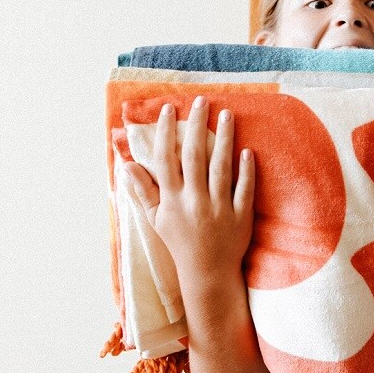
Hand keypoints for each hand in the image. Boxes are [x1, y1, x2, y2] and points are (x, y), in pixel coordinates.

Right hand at [123, 96, 255, 280]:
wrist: (207, 272)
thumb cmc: (179, 241)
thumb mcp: (156, 218)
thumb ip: (143, 191)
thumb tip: (126, 165)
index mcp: (171, 199)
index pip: (167, 158)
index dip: (167, 132)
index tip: (169, 109)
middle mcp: (193, 201)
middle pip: (195, 156)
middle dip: (197, 126)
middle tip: (201, 101)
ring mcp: (218, 209)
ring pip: (221, 168)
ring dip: (224, 139)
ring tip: (227, 114)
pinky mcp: (240, 217)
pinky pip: (244, 190)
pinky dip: (246, 170)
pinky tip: (247, 150)